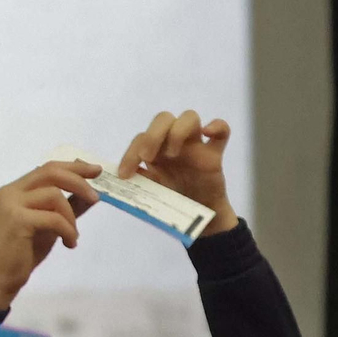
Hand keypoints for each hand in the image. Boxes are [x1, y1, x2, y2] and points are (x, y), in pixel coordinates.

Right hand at [0, 162, 100, 309]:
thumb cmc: (22, 254)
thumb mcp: (49, 226)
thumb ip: (67, 208)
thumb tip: (91, 195)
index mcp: (15, 190)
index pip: (47, 168)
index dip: (73, 168)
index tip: (95, 171)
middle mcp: (11, 192)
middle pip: (51, 172)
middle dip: (78, 181)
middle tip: (96, 197)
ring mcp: (12, 205)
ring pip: (54, 195)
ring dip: (71, 216)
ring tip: (73, 236)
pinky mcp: (17, 221)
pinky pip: (53, 218)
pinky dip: (68, 230)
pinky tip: (69, 244)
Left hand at [117, 110, 238, 236]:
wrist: (197, 218)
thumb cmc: (171, 202)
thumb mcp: (150, 193)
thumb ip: (136, 184)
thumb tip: (114, 178)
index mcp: (155, 150)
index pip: (140, 138)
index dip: (130, 153)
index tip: (125, 174)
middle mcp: (173, 142)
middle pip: (163, 118)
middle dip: (152, 135)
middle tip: (147, 157)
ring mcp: (195, 145)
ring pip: (189, 117)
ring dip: (178, 131)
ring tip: (172, 154)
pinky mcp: (214, 154)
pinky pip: (222, 131)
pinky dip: (217, 127)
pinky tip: (208, 133)